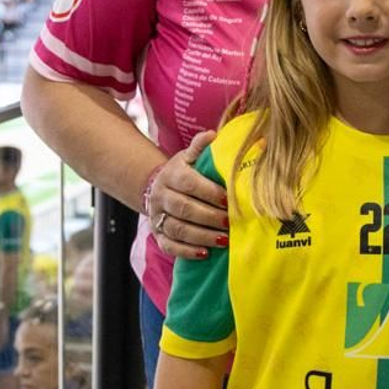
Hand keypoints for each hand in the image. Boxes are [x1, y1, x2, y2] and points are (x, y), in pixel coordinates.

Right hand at [147, 130, 227, 259]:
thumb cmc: (183, 172)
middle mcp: (161, 196)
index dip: (209, 192)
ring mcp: (157, 217)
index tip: (228, 199)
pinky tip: (205, 253)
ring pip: (178, 229)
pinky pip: (169, 246)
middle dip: (210, 217)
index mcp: (171, 174)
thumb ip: (200, 147)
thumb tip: (213, 134)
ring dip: (202, 236)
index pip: (189, 183)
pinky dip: (187, 251)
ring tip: (224, 240)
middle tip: (230, 222)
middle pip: (184, 208)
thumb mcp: (189, 157)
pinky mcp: (158, 235)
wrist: (157, 188)